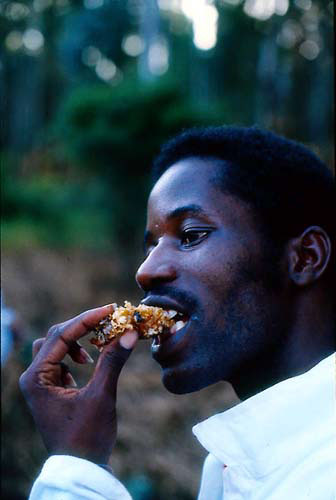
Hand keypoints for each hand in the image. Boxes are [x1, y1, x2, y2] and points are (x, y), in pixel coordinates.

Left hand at [19, 304, 137, 463]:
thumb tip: (129, 332)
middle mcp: (32, 378)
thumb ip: (112, 361)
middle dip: (82, 328)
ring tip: (94, 351)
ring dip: (75, 342)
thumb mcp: (102, 395)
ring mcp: (38, 384)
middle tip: (108, 322)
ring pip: (53, 347)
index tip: (110, 309)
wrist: (80, 468)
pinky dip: (72, 356)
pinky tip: (86, 365)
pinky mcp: (47, 390)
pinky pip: (56, 361)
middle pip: (55, 337)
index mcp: (37, 378)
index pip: (61, 336)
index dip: (87, 319)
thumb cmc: (88, 436)